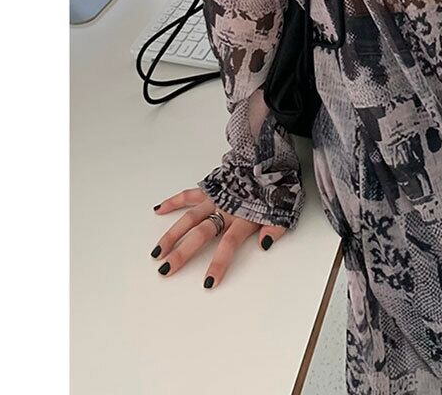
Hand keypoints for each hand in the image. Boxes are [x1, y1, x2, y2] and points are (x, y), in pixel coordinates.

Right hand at [150, 187, 286, 288]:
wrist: (271, 160)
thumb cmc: (277, 188)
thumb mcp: (284, 210)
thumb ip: (275, 229)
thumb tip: (265, 245)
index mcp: (244, 218)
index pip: (229, 244)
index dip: (219, 262)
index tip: (208, 282)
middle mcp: (227, 209)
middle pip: (201, 233)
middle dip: (183, 253)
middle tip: (166, 269)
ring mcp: (217, 198)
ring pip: (190, 217)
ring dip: (172, 234)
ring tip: (157, 251)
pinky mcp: (212, 186)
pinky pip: (190, 194)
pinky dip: (174, 201)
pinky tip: (159, 210)